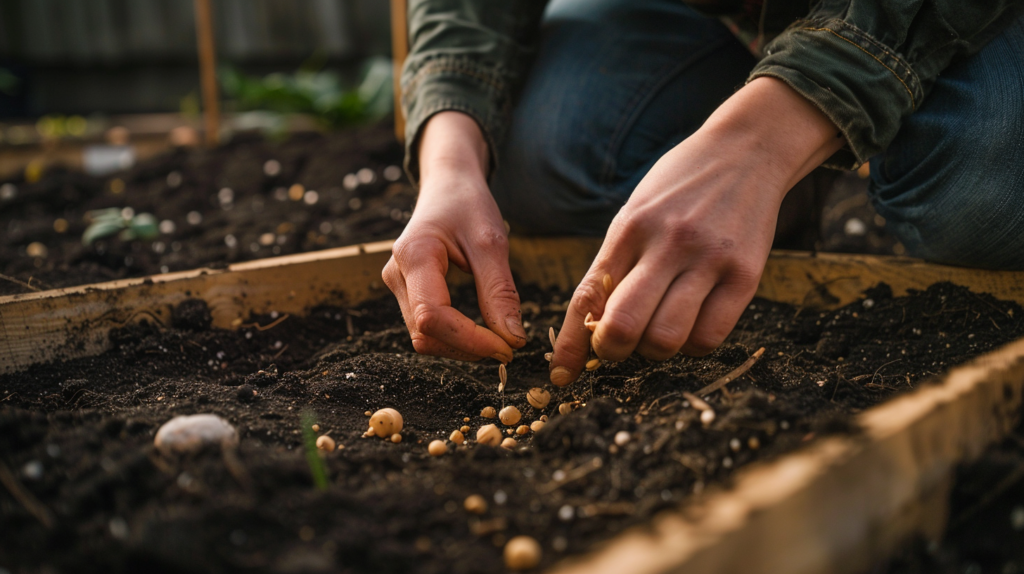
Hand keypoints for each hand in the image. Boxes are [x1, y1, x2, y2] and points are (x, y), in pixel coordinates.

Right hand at [383, 112, 525, 362]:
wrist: (447, 186)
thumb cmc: (468, 205)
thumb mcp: (491, 242)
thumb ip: (500, 292)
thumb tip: (512, 338)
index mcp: (414, 255)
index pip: (433, 316)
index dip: (469, 340)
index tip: (507, 347)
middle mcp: (396, 273)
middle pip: (425, 333)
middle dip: (467, 347)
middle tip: (509, 345)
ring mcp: (398, 284)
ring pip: (424, 337)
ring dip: (461, 347)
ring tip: (497, 337)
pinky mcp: (406, 292)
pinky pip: (426, 328)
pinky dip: (455, 337)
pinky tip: (480, 331)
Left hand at [549, 77, 843, 384]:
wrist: (747, 151)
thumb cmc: (681, 188)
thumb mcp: (636, 213)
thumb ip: (615, 265)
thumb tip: (591, 327)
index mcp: (629, 228)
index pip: (588, 297)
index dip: (570, 344)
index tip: (561, 374)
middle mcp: (666, 244)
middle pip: (623, 327)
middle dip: (611, 352)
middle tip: (617, 347)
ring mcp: (708, 260)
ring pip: (666, 340)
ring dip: (654, 351)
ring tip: (658, 332)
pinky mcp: (744, 275)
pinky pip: (710, 337)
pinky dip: (692, 346)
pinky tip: (691, 328)